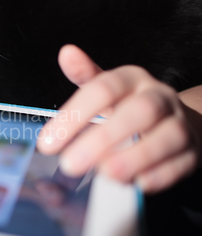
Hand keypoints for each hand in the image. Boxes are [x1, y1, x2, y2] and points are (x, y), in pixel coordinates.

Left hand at [37, 45, 201, 193]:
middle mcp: (159, 97)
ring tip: (104, 174)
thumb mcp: (105, 87)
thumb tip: (66, 53)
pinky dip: (159, 175)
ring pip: (167, 136)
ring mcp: (179, 123)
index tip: (48, 142)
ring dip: (134, 158)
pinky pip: (181, 163)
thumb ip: (84, 75)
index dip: (73, 116)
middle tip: (70, 164)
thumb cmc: (128, 106)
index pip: (103, 90)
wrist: (173, 120)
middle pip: (138, 112)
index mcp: (132, 79)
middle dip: (103, 139)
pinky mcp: (192, 151)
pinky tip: (135, 182)